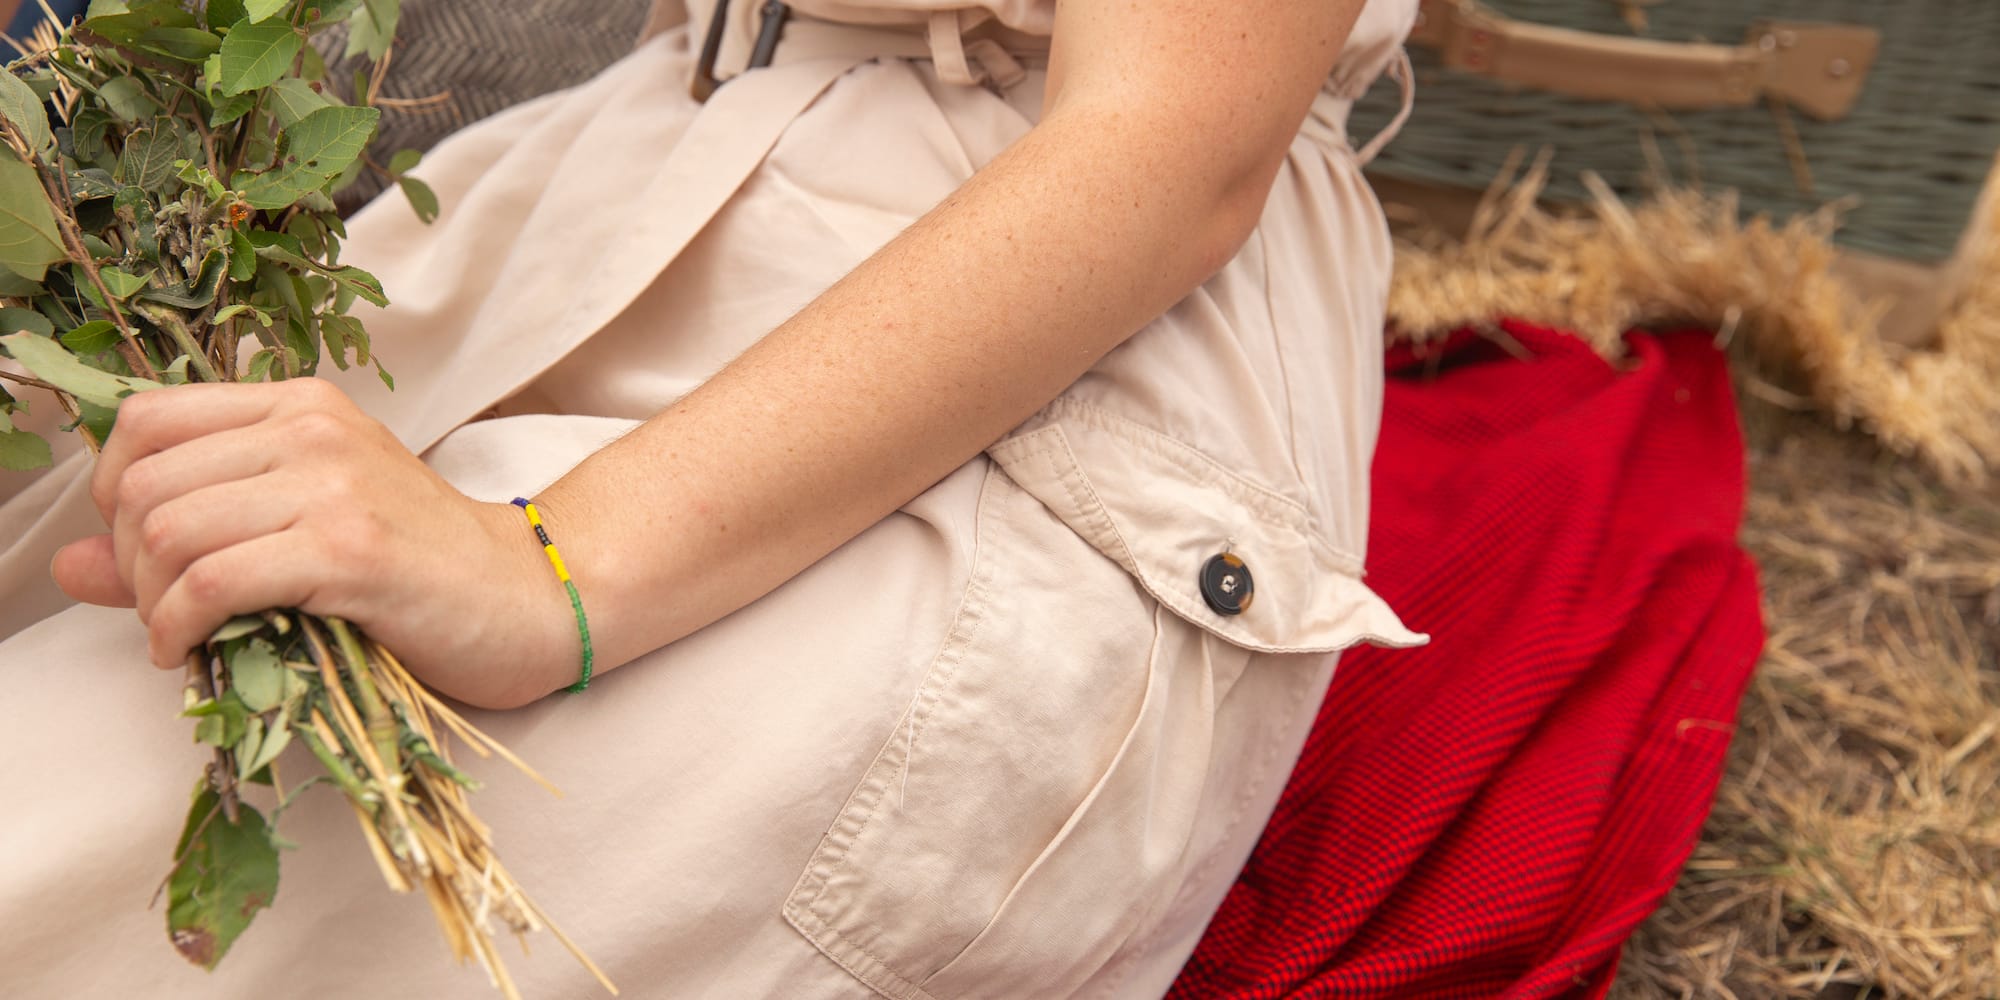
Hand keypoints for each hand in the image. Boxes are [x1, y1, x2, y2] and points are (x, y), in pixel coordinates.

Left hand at [51, 378, 574, 708]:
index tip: (144, 553)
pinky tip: (194, 651)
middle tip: (165, 613)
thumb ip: (189, 534)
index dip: (114, 491)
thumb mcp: (302, 529)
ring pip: (167, 532)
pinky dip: (179, 628)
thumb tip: (69, 564)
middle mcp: (311, 429)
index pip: (146, 419)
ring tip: (184, 637)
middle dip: (130, 563)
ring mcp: (331, 485)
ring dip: (152, 603)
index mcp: (300, 405)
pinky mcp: (347, 550)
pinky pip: (210, 583)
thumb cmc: (421, 570)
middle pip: (144, 482)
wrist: (530, 598)